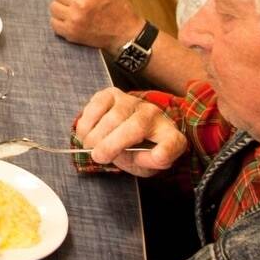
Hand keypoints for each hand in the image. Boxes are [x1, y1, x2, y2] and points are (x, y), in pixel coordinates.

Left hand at [49, 0, 143, 50]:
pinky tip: (72, 21)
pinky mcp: (71, 32)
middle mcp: (83, 2)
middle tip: (77, 1)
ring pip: (53, 6)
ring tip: (74, 11)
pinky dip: (60, 22)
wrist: (125, 33)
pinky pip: (53, 22)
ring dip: (61, 8)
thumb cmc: (116, 6)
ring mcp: (76, 18)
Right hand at [72, 88, 187, 176]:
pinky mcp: (112, 94)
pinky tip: (86, 133)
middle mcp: (153, 114)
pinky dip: (87, 123)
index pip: (173, 142)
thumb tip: (129, 153)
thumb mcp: (143, 165)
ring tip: (90, 147)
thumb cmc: (136, 151)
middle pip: (137, 126)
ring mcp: (132, 101)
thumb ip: (142, 163)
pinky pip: (97, 105)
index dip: (166, 151)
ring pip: (113, 116)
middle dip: (112, 144)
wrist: (127, 131)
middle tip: (98, 157)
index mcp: (169, 136)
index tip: (157, 157)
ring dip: (96, 135)